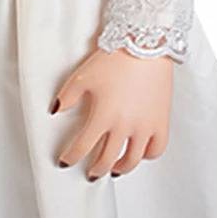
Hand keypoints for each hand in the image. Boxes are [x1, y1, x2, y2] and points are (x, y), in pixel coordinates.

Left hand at [51, 46, 174, 179]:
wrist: (146, 45)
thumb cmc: (115, 58)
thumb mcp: (83, 75)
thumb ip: (67, 96)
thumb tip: (55, 111)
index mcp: (103, 115)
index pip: (82, 147)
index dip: (71, 157)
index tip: (65, 162)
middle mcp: (125, 126)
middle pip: (107, 159)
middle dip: (96, 169)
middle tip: (91, 172)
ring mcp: (145, 126)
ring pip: (132, 160)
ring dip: (120, 168)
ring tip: (114, 169)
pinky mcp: (161, 121)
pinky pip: (156, 149)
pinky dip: (147, 155)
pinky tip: (140, 152)